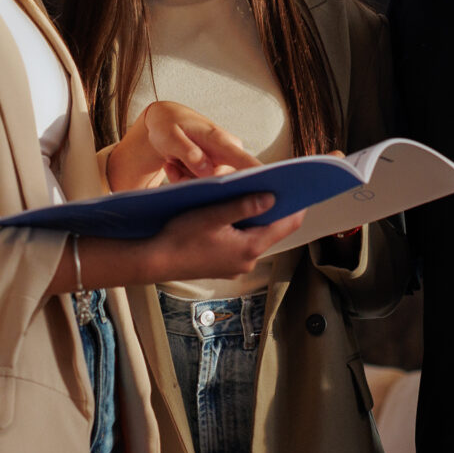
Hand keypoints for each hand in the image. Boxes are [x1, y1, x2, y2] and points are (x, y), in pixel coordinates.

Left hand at [110, 101, 260, 190]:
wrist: (166, 121)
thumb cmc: (168, 125)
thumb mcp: (170, 136)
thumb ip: (187, 151)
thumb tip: (206, 170)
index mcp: (221, 142)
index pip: (245, 162)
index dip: (258, 176)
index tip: (270, 189)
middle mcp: (229, 154)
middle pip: (220, 182)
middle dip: (193, 181)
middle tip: (172, 164)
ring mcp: (223, 164)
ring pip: (207, 186)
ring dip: (186, 179)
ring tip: (172, 160)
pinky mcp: (214, 172)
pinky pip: (200, 185)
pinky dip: (184, 179)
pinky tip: (173, 164)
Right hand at [148, 193, 304, 282]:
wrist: (153, 261)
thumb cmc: (180, 237)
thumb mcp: (212, 215)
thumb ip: (244, 206)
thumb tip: (271, 198)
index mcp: (249, 247)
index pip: (287, 225)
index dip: (296, 205)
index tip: (300, 188)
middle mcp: (247, 260)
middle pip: (271, 231)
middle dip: (273, 209)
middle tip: (272, 186)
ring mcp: (235, 266)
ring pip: (254, 237)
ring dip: (254, 218)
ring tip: (249, 196)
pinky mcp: (223, 266)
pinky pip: (240, 244)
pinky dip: (240, 229)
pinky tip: (229, 216)